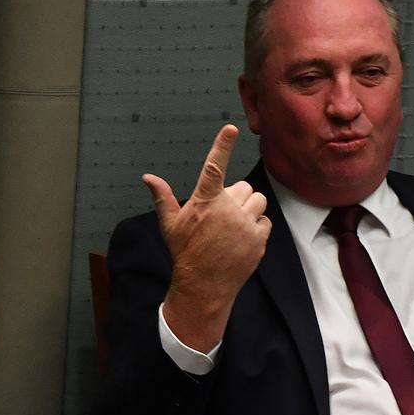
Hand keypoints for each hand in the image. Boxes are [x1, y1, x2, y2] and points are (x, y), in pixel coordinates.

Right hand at [143, 125, 271, 351]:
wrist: (204, 286)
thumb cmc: (186, 253)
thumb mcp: (171, 225)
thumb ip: (163, 197)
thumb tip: (148, 178)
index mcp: (205, 201)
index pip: (214, 166)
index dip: (222, 145)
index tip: (230, 129)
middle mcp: (227, 209)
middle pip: (244, 187)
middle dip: (237, 197)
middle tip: (223, 216)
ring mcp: (245, 224)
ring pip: (257, 201)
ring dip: (249, 210)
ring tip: (234, 227)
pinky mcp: (259, 238)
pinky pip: (265, 221)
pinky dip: (257, 228)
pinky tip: (242, 240)